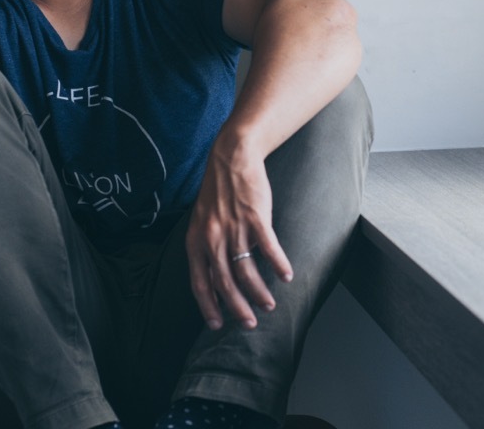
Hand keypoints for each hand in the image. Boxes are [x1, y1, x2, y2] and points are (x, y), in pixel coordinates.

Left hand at [185, 149, 292, 329]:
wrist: (231, 158)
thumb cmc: (218, 191)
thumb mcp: (201, 221)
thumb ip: (206, 248)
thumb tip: (214, 276)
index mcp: (196, 241)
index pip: (199, 282)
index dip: (208, 306)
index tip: (217, 324)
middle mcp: (213, 238)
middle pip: (224, 282)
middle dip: (237, 307)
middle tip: (249, 324)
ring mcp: (234, 228)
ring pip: (246, 270)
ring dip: (258, 292)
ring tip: (268, 305)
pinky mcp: (255, 217)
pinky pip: (268, 247)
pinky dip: (278, 264)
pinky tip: (286, 276)